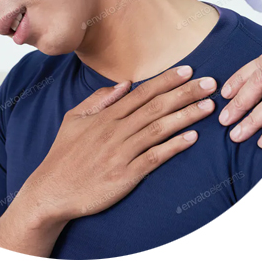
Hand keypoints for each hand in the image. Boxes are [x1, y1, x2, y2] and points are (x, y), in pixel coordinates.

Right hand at [21, 66, 216, 223]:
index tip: (187, 71)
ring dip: (186, 116)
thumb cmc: (64, 154)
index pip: (141, 93)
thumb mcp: (74, 119)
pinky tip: (192, 139)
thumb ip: (99, 100)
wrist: (51, 191)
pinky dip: (173, 147)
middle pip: (156, 107)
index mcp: (106, 116)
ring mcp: (121, 153)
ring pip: (159, 129)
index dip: (166, 81)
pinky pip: (154, 158)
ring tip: (209, 106)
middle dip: (185, 93)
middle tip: (210, 83)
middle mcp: (116, 131)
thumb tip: (124, 84)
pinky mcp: (125, 175)